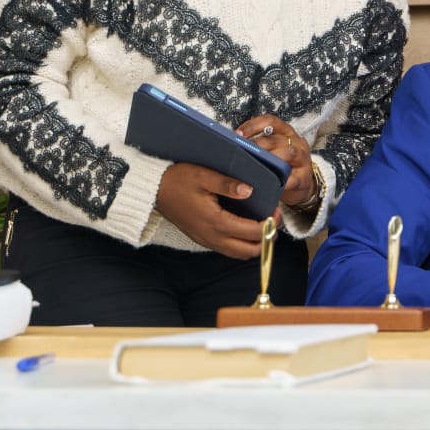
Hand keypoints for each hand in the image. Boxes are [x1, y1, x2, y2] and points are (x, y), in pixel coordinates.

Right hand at [155, 161, 271, 258]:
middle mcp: (211, 237)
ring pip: (238, 253)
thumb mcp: (204, 176)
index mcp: (215, 222)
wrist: (153, 191)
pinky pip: (227, 249)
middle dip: (266, 239)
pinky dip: (241, 243)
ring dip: (254, 244)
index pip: (252, 233)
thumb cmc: (178, 180)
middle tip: (273, 220)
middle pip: (249, 251)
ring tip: (263, 224)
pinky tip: (245, 227)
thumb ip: (228, 184)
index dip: (269, 225)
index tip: (276, 211)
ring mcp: (206, 240)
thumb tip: (250, 191)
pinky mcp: (202, 239)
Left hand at [237, 114, 317, 208]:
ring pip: (288, 153)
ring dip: (271, 159)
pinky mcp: (304, 177)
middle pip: (275, 139)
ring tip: (255, 168)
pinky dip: (282, 182)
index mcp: (285, 131)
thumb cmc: (281, 165)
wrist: (301, 185)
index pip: (269, 121)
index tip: (237, 135)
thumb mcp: (272, 151)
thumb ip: (257, 146)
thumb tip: (231, 145)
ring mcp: (302, 158)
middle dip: (256, 146)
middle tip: (240, 153)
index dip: (253, 126)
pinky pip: (293, 178)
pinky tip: (271, 185)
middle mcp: (295, 141)